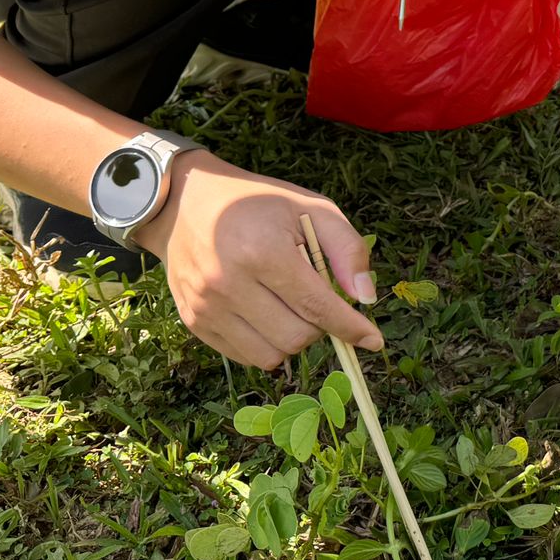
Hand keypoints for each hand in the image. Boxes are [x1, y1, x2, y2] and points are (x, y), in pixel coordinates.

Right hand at [135, 149, 383, 370]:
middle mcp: (229, 284)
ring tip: (290, 307)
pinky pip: (244, 357)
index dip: (349, 328)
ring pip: (271, 357)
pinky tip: (265, 314)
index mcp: (263, 252)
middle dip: (320, 326)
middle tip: (316, 300)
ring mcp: (207, 307)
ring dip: (293, 340)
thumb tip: (366, 298)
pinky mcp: (193, 322)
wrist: (186, 202)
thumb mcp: (310, 208)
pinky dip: (265, 344)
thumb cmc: (257, 203)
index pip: (316, 306)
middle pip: (297, 337)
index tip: (373, 341)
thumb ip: (346, 249)